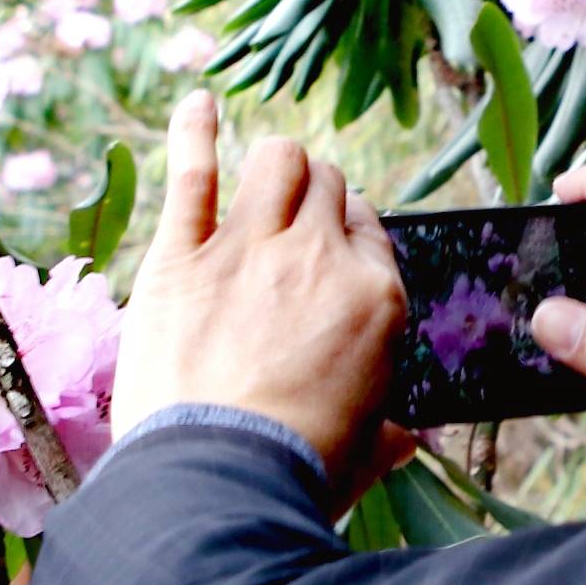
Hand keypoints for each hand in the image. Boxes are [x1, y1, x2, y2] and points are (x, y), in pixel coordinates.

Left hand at [113, 94, 406, 479]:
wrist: (222, 480)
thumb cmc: (300, 472)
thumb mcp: (365, 452)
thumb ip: (387, 434)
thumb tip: (405, 442)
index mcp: (373, 297)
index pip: (368, 226)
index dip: (347, 231)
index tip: (329, 249)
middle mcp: (317, 256)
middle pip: (326, 183)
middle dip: (313, 195)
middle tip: (293, 223)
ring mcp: (247, 248)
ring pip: (277, 160)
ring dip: (274, 165)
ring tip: (261, 180)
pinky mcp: (180, 257)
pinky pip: (191, 173)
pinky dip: (193, 131)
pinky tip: (197, 104)